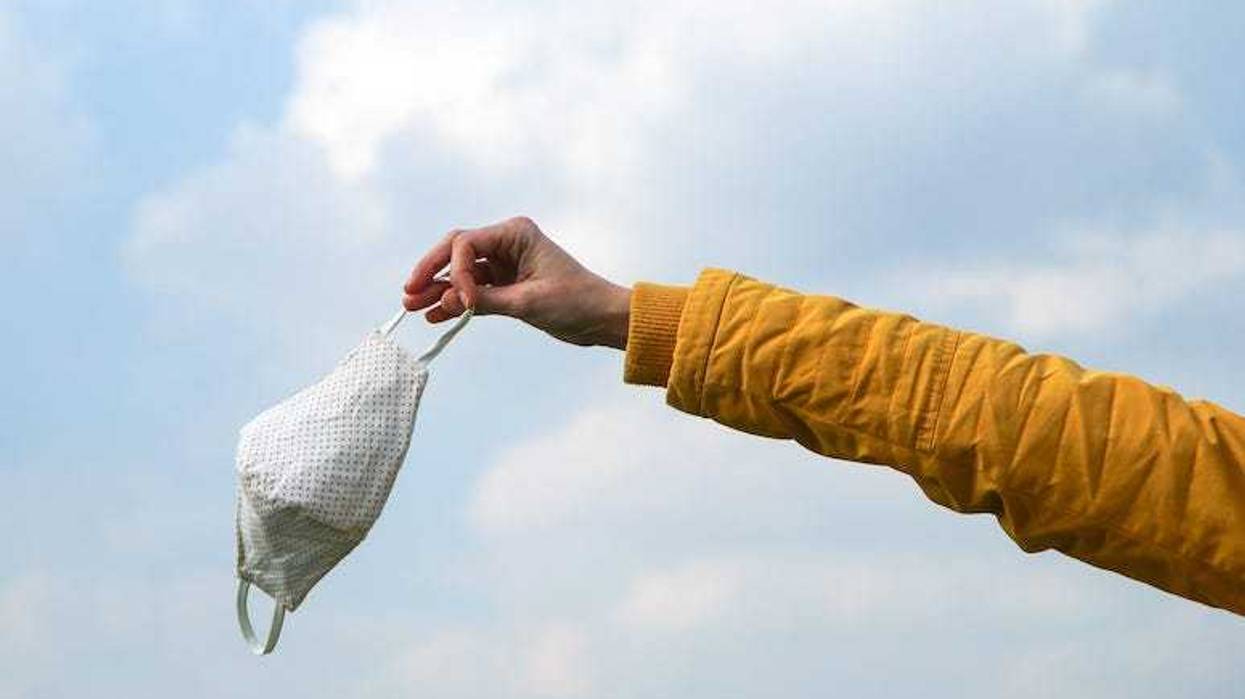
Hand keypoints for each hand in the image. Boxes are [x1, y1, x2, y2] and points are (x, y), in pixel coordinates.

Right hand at [402, 216, 631, 348]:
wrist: (602, 318)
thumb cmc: (576, 301)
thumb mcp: (528, 302)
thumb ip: (484, 301)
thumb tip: (441, 303)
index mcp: (515, 233)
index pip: (467, 244)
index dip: (455, 272)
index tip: (462, 302)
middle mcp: (507, 243)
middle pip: (456, 252)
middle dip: (432, 272)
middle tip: (409, 292)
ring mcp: (505, 263)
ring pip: (461, 273)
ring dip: (438, 289)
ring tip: (412, 306)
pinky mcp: (506, 284)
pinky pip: (472, 290)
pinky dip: (455, 302)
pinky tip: (434, 315)